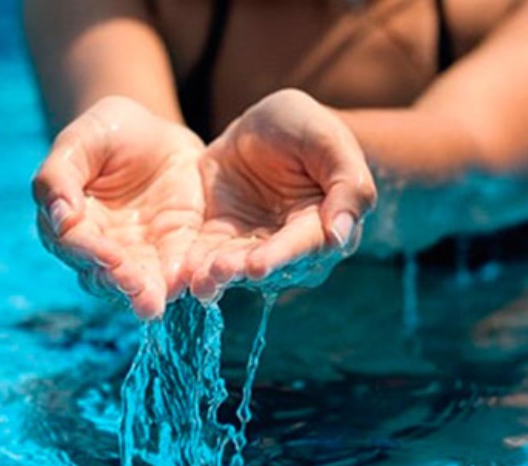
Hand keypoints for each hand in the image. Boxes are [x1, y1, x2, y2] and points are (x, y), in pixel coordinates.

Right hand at [32, 96, 204, 318]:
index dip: (89, 251)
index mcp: (68, 221)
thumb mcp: (82, 139)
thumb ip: (60, 175)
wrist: (157, 134)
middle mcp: (98, 247)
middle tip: (136, 288)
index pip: (74, 243)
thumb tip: (58, 217)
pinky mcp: (172, 253)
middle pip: (102, 274)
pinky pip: (176, 272)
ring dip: (144, 295)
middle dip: (119, 282)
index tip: (108, 256)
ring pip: (135, 284)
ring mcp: (136, 256)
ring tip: (154, 303)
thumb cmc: (108, 131)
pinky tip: (189, 286)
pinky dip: (181, 281)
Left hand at [185, 89, 376, 300]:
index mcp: (321, 223)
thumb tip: (340, 236)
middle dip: (241, 269)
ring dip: (216, 274)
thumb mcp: (327, 139)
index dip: (280, 256)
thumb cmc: (304, 126)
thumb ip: (347, 184)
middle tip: (219, 271)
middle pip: (266, 264)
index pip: (303, 246)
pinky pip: (205, 255)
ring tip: (199, 279)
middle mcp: (288, 244)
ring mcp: (251, 244)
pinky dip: (194, 265)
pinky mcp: (219, 239)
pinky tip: (181, 273)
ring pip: (234, 266)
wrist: (260, 123)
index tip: (257, 266)